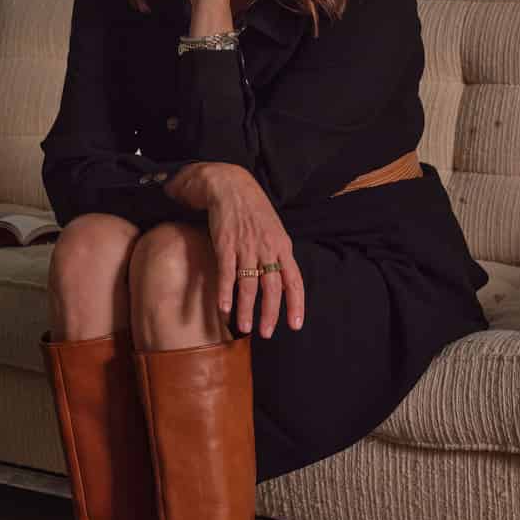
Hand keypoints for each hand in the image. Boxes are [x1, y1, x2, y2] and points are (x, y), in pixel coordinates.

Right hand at [164, 162, 304, 338]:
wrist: (231, 186)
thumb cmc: (254, 210)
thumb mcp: (274, 230)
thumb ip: (279, 255)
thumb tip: (282, 281)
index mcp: (283, 246)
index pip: (294, 280)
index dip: (296, 304)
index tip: (295, 325)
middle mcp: (267, 249)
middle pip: (272, 288)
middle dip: (270, 313)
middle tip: (266, 333)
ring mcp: (246, 247)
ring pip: (249, 284)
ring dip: (246, 309)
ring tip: (245, 328)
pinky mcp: (225, 244)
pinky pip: (227, 273)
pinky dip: (225, 292)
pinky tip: (223, 307)